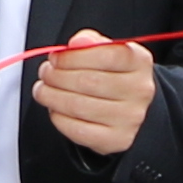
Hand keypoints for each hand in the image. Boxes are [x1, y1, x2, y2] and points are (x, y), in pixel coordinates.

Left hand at [32, 30, 157, 158]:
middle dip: (56, 76)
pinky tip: (55, 109)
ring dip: (51, 96)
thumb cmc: (113, 77)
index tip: (55, 58)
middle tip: (45, 73)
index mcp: (139, 62)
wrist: (131, 110)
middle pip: (87, 81)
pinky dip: (59, 118)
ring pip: (78, 106)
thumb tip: (77, 43)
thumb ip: (91, 42)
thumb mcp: (107, 52)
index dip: (72, 57)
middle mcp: (139, 90)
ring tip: (43, 90)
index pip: (104, 55)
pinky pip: (78, 129)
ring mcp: (129, 118)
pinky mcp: (116, 140)